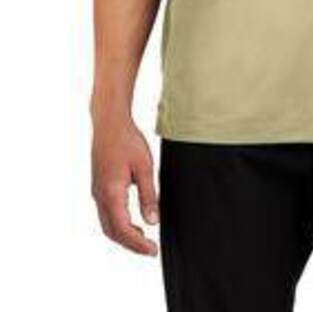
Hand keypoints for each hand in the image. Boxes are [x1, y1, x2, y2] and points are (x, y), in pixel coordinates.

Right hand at [91, 116, 159, 255]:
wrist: (109, 123)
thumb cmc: (127, 140)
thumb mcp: (144, 167)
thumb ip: (148, 195)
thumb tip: (152, 221)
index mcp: (111, 193)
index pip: (123, 229)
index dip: (138, 244)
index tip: (153, 250)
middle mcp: (100, 196)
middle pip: (112, 232)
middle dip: (130, 244)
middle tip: (150, 249)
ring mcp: (97, 192)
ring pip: (107, 224)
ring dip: (123, 235)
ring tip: (143, 238)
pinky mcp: (99, 187)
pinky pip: (106, 213)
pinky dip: (118, 224)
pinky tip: (132, 221)